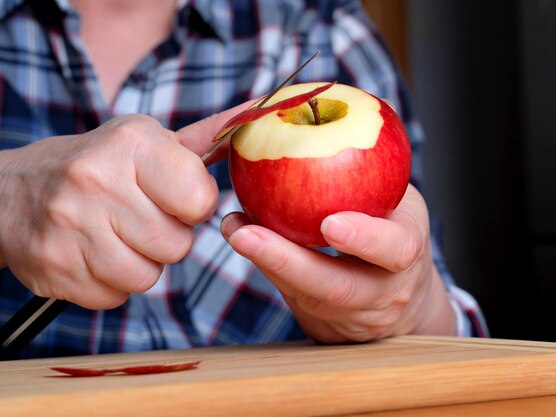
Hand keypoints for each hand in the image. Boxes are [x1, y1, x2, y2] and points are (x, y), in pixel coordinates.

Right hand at [0, 107, 244, 309]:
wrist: (10, 192)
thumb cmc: (96, 165)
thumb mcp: (142, 139)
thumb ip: (203, 138)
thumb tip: (256, 116)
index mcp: (130, 145)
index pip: (201, 199)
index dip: (196, 206)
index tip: (178, 199)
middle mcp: (97, 182)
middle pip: (178, 245)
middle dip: (168, 238)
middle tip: (142, 218)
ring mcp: (71, 228)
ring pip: (149, 277)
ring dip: (142, 262)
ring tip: (116, 235)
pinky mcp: (56, 269)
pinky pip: (116, 296)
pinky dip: (112, 282)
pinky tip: (94, 254)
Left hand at [220, 185, 455, 342]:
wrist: (399, 296)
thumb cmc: (394, 232)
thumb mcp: (402, 201)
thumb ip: (379, 172)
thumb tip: (352, 104)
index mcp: (407, 253)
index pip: (395, 250)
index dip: (366, 238)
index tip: (330, 223)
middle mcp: (382, 291)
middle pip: (338, 288)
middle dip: (289, 262)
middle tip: (246, 235)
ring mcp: (351, 314)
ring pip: (305, 296)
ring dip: (265, 263)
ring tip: (233, 229)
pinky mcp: (322, 319)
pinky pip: (290, 294)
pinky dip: (264, 264)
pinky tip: (239, 233)